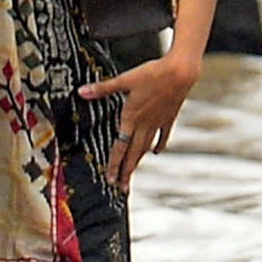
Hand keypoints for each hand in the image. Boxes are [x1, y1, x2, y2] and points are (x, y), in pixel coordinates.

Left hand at [80, 50, 202, 183]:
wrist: (180, 73)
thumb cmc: (152, 74)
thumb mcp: (124, 80)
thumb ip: (102, 88)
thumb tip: (82, 92)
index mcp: (131, 118)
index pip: (120, 147)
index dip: (114, 164)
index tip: (110, 179)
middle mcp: (144, 125)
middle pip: (133, 153)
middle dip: (126, 171)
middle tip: (121, 188)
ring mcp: (158, 123)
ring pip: (146, 147)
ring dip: (139, 162)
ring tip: (133, 174)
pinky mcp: (168, 118)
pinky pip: (163, 136)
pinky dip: (158, 145)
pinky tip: (156, 152)